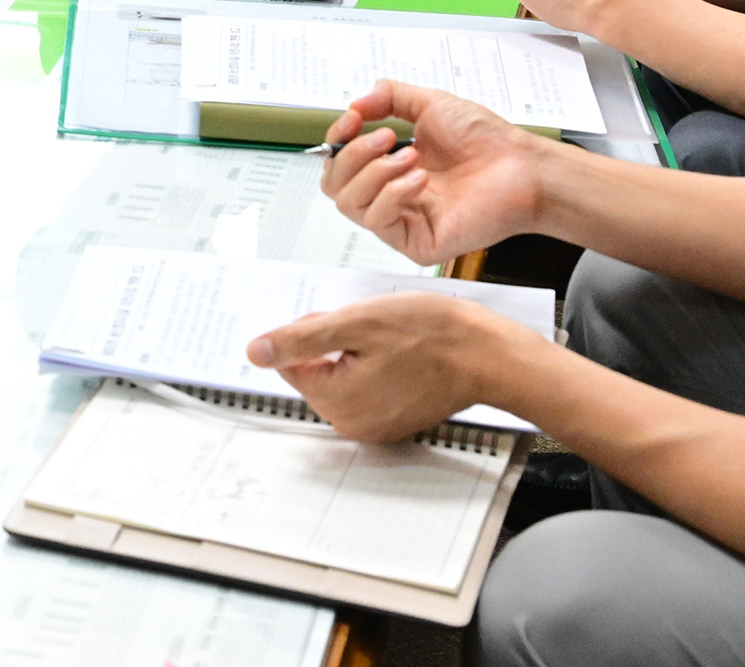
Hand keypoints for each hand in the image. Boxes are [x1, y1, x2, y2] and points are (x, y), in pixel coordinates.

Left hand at [248, 293, 538, 443]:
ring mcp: (377, 425)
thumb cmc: (431, 334)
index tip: (342, 319)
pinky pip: (368, 385)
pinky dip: (375, 364)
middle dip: (334, 340)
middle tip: (369, 324)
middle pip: (316, 369)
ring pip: (342, 374)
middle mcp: (353, 423)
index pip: (292, 361)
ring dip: (355, 350)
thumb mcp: (355, 323)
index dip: (313, 330)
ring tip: (389, 336)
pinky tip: (400, 349)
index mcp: (336, 403)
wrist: (488, 354)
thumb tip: (256, 351)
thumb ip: (300, 339)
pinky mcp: (396, 418)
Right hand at [319, 80, 553, 263]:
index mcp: (389, 167)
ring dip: (374, 173)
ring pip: (350, 204)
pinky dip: (391, 194)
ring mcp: (403, 221)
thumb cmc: (486, 141)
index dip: (338, 139)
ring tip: (411, 156)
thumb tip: (355, 104)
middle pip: (335, 187)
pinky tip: (419, 179)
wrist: (522, 168)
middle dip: (352, 155)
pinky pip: (379, 221)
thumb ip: (389, 97)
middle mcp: (391, 195)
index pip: (339, 163)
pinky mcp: (417, 243)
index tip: (354, 118)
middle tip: (385, 138)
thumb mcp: (430, 104)